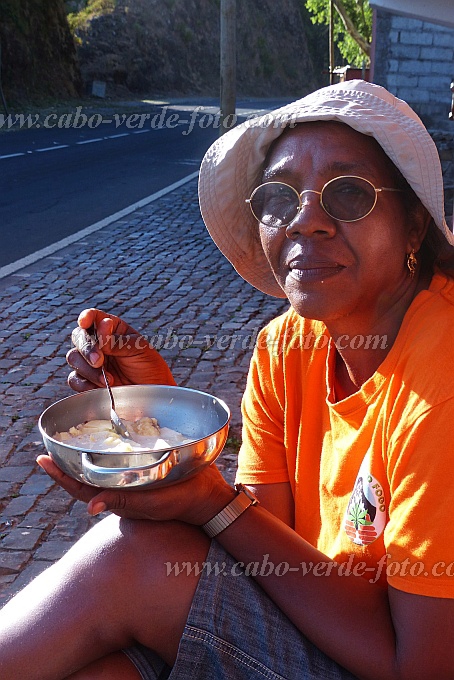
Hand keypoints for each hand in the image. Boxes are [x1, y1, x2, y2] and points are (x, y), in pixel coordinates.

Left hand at [37, 455, 235, 524]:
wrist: (206, 496)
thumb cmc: (179, 501)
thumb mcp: (151, 503)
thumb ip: (123, 502)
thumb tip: (89, 507)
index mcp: (117, 498)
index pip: (80, 488)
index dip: (60, 475)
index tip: (43, 458)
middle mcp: (120, 489)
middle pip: (85, 476)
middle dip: (66, 463)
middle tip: (48, 445)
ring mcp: (130, 480)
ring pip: (99, 468)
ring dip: (82, 454)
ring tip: (68, 438)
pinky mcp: (143, 471)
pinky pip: (118, 461)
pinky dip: (106, 450)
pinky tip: (104, 435)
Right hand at [66, 308, 175, 391]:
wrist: (152, 392)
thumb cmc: (149, 367)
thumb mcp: (139, 349)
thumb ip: (118, 341)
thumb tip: (102, 326)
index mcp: (112, 328)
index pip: (94, 317)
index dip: (87, 317)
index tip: (85, 321)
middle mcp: (98, 342)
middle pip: (79, 336)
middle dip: (86, 348)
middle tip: (99, 361)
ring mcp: (91, 361)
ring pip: (74, 357)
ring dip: (88, 368)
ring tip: (109, 379)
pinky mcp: (88, 380)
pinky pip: (74, 379)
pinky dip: (84, 383)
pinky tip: (101, 387)